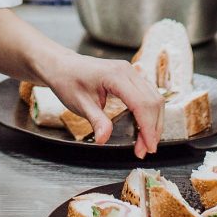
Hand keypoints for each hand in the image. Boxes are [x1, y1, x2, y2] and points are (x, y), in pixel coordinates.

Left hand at [38, 51, 163, 156]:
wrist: (62, 66)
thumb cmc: (68, 81)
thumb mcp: (80, 104)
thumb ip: (96, 121)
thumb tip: (104, 139)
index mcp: (115, 75)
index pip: (141, 104)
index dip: (147, 128)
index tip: (147, 147)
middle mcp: (128, 71)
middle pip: (153, 101)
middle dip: (153, 128)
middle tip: (145, 150)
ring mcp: (131, 72)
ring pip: (154, 98)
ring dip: (154, 122)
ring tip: (145, 143)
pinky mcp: (131, 77)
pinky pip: (148, 95)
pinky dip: (150, 113)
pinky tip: (143, 128)